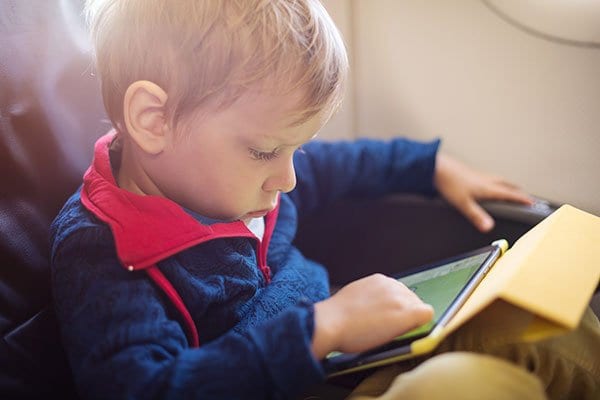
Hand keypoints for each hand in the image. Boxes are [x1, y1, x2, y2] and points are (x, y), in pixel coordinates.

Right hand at [311, 274, 432, 358]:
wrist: (331, 323)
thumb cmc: (337, 317)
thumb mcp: (355, 297)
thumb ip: (371, 298)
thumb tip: (379, 308)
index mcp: (379, 280)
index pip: (400, 292)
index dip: (398, 307)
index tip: (392, 317)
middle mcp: (392, 285)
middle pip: (412, 298)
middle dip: (405, 312)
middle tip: (392, 328)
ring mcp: (401, 298)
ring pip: (419, 306)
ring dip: (411, 318)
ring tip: (395, 331)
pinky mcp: (407, 312)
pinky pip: (426, 314)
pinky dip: (422, 322)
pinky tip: (412, 330)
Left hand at [434, 153, 533, 231]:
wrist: (436, 167)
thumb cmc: (448, 183)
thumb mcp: (464, 203)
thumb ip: (477, 216)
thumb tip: (489, 227)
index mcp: (487, 188)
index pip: (509, 194)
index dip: (521, 199)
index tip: (532, 202)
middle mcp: (485, 180)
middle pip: (506, 184)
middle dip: (517, 190)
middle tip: (525, 194)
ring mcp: (477, 175)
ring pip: (497, 179)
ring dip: (506, 184)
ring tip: (509, 187)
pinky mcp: (469, 173)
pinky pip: (488, 177)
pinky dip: (494, 181)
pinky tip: (486, 183)